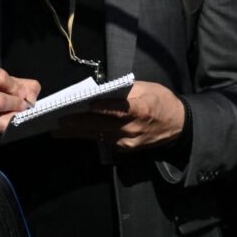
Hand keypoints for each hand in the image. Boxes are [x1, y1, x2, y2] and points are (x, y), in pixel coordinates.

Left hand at [61, 79, 186, 151]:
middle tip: (59, 120)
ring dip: (77, 131)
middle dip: (79, 123)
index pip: (119, 110)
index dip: (103, 108)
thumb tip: (101, 91)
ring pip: (98, 135)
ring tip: (58, 129)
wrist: (178, 124)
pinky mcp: (125, 148)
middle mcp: (133, 128)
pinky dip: (89, 135)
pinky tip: (75, 132)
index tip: (87, 105)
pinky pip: (104, 140)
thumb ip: (125, 91)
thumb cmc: (162, 102)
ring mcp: (128, 140)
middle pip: (102, 125)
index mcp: (142, 110)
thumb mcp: (148, 89)